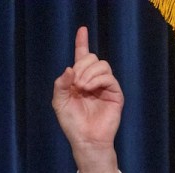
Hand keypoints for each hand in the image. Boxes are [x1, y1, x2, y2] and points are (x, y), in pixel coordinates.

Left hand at [52, 26, 122, 172]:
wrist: (85, 139)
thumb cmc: (72, 123)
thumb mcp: (59, 102)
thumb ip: (61, 84)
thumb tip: (70, 68)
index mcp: (79, 80)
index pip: (82, 57)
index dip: (82, 42)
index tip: (82, 30)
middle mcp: (93, 81)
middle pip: (92, 58)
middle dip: (82, 65)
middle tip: (75, 82)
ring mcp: (105, 86)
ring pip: (101, 65)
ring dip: (89, 73)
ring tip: (81, 87)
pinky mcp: (115, 93)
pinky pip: (108, 77)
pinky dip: (97, 80)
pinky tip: (89, 88)